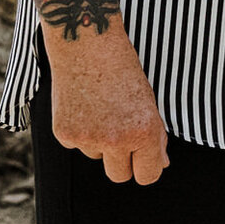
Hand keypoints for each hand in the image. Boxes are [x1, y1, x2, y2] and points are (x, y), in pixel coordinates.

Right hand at [46, 22, 169, 184]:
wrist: (88, 47)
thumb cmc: (124, 70)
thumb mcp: (148, 102)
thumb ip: (154, 136)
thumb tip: (160, 164)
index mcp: (145, 132)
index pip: (148, 176)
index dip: (146, 168)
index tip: (143, 160)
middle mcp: (116, 141)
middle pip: (119, 176)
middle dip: (123, 162)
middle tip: (122, 135)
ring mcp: (88, 140)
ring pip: (97, 157)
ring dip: (100, 141)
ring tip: (102, 107)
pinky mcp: (64, 135)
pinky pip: (77, 145)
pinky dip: (80, 131)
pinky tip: (84, 105)